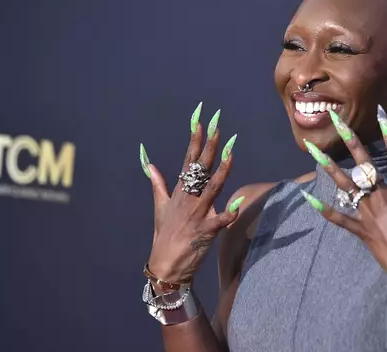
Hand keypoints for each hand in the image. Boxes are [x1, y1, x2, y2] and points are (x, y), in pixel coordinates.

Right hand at [139, 103, 244, 287]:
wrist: (166, 266)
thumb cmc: (165, 235)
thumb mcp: (160, 207)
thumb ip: (157, 183)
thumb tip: (148, 162)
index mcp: (180, 192)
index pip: (189, 160)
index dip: (195, 140)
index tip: (200, 120)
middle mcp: (188, 199)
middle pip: (200, 168)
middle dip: (209, 146)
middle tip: (217, 125)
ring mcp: (196, 214)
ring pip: (211, 188)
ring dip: (222, 170)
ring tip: (230, 151)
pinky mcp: (205, 231)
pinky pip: (219, 221)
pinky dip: (228, 214)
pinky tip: (238, 205)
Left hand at [301, 106, 386, 293]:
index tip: (381, 114)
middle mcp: (382, 198)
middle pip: (363, 164)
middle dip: (350, 140)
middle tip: (337, 120)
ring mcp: (368, 215)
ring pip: (344, 186)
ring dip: (328, 166)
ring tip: (312, 150)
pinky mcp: (360, 231)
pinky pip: (339, 219)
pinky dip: (324, 209)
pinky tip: (308, 197)